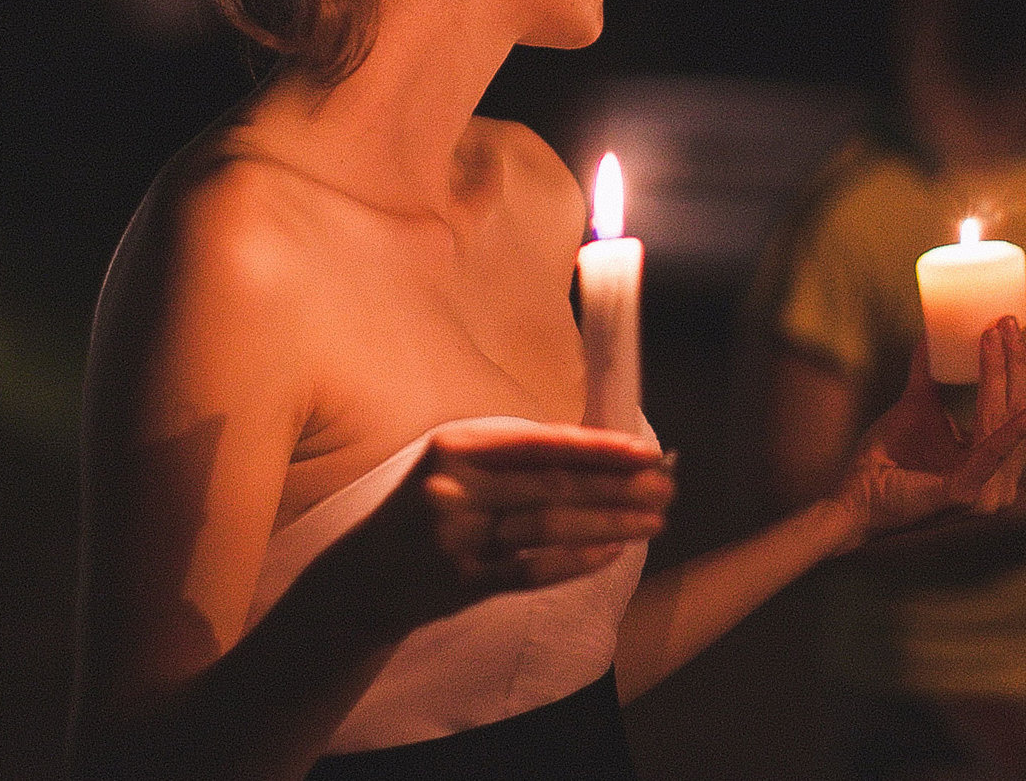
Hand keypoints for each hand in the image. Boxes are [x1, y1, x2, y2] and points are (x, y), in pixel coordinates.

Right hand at [367, 421, 672, 623]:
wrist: (359, 579)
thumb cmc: (421, 510)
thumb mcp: (451, 464)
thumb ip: (510, 454)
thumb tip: (596, 449)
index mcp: (454, 445)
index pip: (541, 443)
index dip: (599, 447)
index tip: (645, 451)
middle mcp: (453, 488)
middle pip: (554, 485)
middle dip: (618, 487)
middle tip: (666, 487)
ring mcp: (456, 538)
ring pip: (551, 527)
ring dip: (610, 523)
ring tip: (654, 520)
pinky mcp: (461, 582)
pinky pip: (533, 570)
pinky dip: (577, 560)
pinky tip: (613, 551)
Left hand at [835, 317, 1025, 548]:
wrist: (853, 498)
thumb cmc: (886, 458)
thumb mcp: (918, 405)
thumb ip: (930, 372)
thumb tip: (932, 331)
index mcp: (996, 464)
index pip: (1023, 410)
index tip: (1021, 326)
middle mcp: (1001, 482)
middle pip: (1021, 411)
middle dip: (1020, 361)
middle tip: (1012, 321)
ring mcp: (987, 493)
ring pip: (1005, 421)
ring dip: (1007, 374)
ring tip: (1001, 335)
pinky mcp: (966, 495)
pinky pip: (993, 453)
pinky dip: (1013, 429)